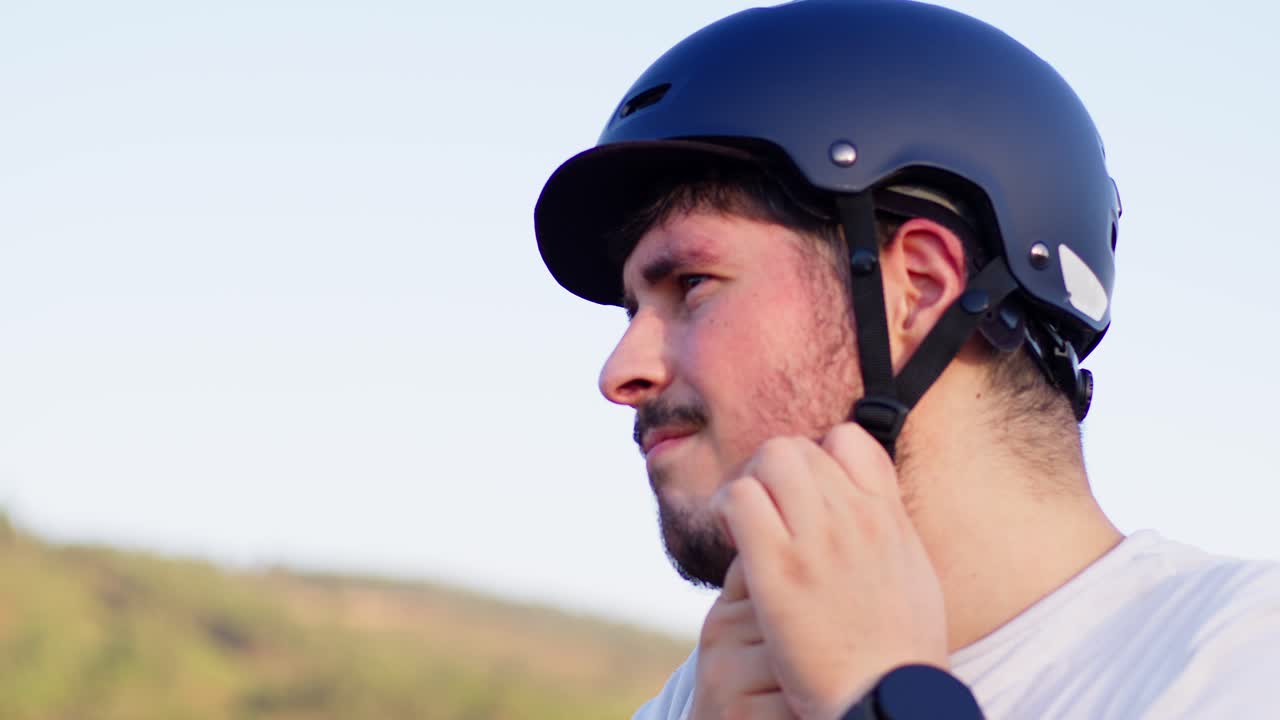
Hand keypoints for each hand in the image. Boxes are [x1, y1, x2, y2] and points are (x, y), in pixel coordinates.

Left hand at [710, 422, 948, 719]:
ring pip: (769, 460)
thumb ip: (885, 532)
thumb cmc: (897, 652)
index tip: (803, 491)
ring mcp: (817, 540)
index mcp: (889, 517)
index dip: (817, 454)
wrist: (887, 699)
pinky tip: (728, 532)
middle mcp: (855, 517)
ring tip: (740, 518)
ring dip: (747, 481)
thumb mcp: (910, 574)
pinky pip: (741, 500)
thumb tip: (867, 508)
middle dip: (771, 469)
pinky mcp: (779, 569)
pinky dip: (726, 506)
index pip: (849, 440)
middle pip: (798, 448)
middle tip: (760, 506)